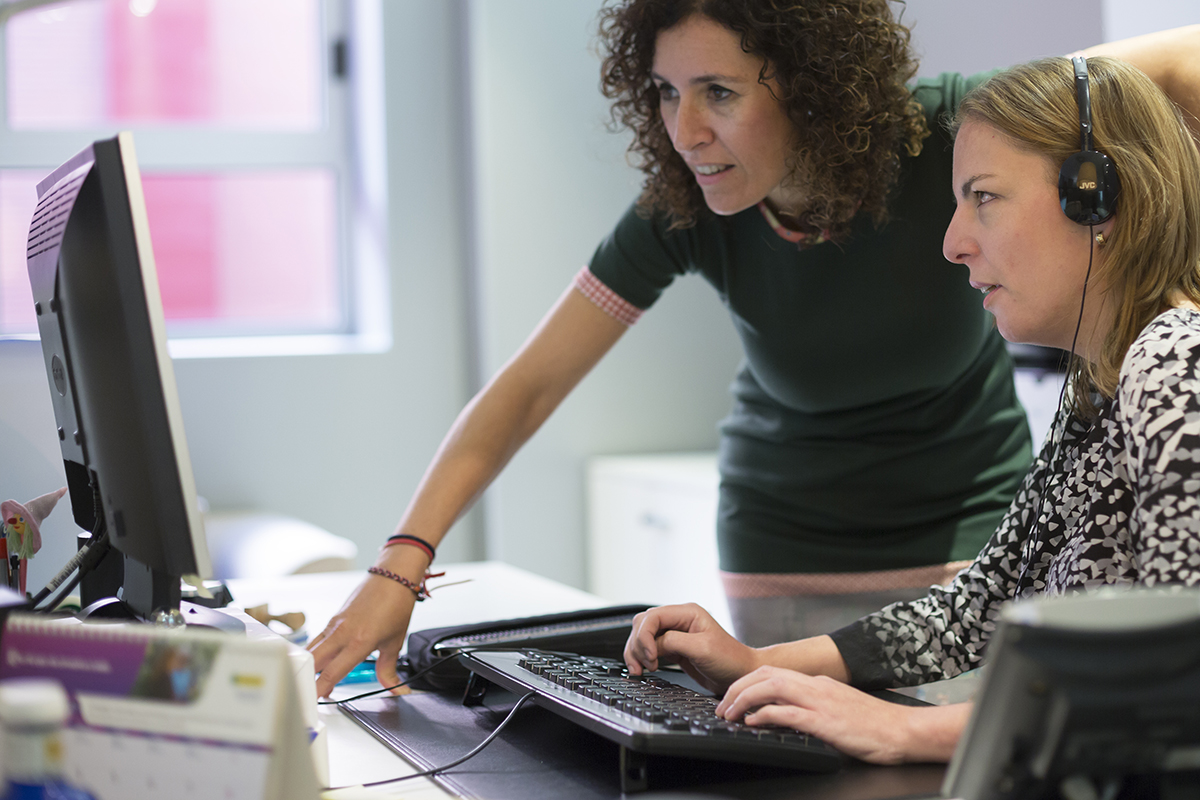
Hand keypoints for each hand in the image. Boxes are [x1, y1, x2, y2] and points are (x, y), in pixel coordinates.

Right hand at [307, 546, 425, 697]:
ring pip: (312, 650)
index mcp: (359, 641)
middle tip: (307, 697)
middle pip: (314, 662)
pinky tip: (317, 662)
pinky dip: (314, 653)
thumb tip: (398, 690)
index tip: (315, 702)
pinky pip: (317, 639)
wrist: (393, 576)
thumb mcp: (395, 642)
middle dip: (307, 681)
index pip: (333, 672)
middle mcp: (342, 633)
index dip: (321, 690)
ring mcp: (335, 625)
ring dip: (309, 667)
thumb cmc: (396, 604)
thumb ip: (389, 671)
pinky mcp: (333, 619)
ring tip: (309, 684)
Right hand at [623, 603, 759, 693]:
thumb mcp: (702, 649)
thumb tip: (653, 644)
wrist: (741, 675)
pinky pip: (649, 648)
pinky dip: (642, 658)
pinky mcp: (673, 649)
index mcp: (687, 613)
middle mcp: (679, 620)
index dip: (644, 636)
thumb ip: (674, 642)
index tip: (650, 656)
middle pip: (643, 624)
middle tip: (644, 665)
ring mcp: (675, 634)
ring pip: (642, 636)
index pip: (653, 617)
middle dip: (637, 645)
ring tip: (641, 670)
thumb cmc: (730, 660)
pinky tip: (645, 669)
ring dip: (636, 652)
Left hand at [715, 666, 969, 763]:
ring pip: (770, 688)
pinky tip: (752, 722)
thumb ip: (812, 708)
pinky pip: (786, 712)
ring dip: (744, 699)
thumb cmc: (876, 726)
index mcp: (818, 683)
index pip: (773, 672)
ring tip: (729, 714)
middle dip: (737, 688)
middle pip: (765, 675)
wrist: (905, 731)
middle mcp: (815, 686)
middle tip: (721, 706)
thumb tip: (783, 716)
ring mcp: (819, 701)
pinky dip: (764, 714)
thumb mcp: (838, 710)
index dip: (747, 682)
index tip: (732, 697)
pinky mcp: (824, 721)